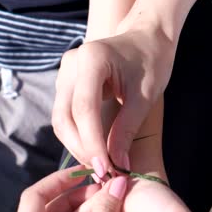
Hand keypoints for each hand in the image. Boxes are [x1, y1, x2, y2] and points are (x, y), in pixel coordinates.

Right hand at [52, 29, 174, 178]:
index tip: (105, 168)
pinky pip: (64, 115)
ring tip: (99, 165)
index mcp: (92, 58)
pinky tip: (92, 150)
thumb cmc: (151, 61)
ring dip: (77, 145)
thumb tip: (116, 165)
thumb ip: (126, 130)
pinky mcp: (65, 83)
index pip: (84, 108)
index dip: (92, 142)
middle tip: (102, 172)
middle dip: (82, 148)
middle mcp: (71, 64)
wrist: (145, 38)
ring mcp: (64, 73)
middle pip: (64, 116)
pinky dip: (76, 135)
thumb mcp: (145, 96)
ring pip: (60, 119)